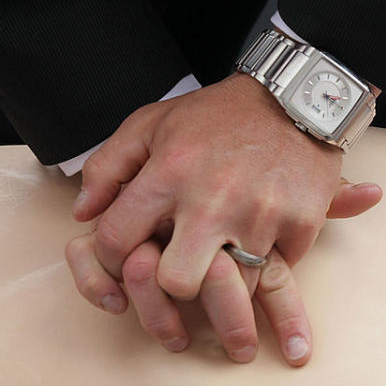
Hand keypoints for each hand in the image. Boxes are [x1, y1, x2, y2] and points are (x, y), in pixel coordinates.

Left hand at [68, 73, 381, 362]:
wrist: (297, 97)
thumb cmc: (221, 113)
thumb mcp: (152, 122)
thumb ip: (108, 166)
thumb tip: (83, 214)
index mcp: (169, 173)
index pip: (118, 241)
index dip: (113, 259)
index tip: (130, 256)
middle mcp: (213, 200)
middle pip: (178, 283)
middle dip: (176, 281)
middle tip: (185, 266)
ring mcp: (261, 216)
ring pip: (233, 287)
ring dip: (228, 277)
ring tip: (228, 253)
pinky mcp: (301, 224)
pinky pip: (280, 269)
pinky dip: (271, 258)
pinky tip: (265, 236)